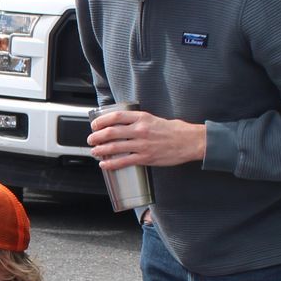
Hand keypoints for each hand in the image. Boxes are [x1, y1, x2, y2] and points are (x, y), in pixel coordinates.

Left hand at [90, 107, 205, 168]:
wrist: (190, 141)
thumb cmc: (175, 130)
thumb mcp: (154, 119)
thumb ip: (139, 121)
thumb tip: (123, 125)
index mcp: (142, 117)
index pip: (116, 116)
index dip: (101, 121)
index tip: (94, 124)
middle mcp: (140, 130)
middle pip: (111, 132)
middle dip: (96, 136)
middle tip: (91, 140)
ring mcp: (142, 144)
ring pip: (114, 147)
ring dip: (101, 150)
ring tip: (94, 152)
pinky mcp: (146, 157)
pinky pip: (124, 161)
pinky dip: (111, 163)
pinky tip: (105, 164)